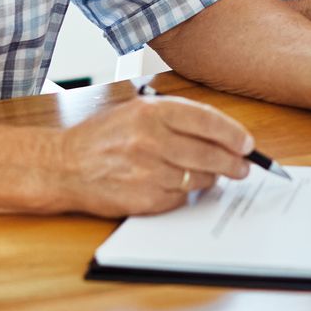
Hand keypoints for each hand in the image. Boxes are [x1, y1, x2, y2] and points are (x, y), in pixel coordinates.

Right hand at [58, 94, 254, 216]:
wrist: (63, 166)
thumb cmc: (101, 138)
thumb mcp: (135, 112)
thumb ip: (176, 119)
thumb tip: (222, 135)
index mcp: (151, 112)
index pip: (207, 121)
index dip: (233, 134)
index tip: (247, 144)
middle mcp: (150, 139)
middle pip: (209, 154)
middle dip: (232, 163)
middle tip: (243, 167)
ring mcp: (148, 171)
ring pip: (199, 178)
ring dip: (210, 179)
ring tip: (211, 175)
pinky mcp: (144, 198)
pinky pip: (180, 198)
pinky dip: (185, 193)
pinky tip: (177, 185)